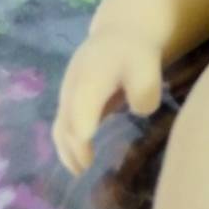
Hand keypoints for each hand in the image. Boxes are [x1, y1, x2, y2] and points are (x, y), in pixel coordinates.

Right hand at [53, 30, 162, 175]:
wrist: (120, 37)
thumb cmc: (136, 55)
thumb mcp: (147, 66)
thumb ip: (144, 90)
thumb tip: (138, 111)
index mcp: (91, 77)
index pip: (83, 106)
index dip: (82, 128)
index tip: (86, 152)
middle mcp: (73, 87)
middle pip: (67, 122)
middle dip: (74, 148)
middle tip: (86, 171)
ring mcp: (67, 94)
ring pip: (61, 127)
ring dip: (67, 150)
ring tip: (80, 172)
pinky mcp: (68, 102)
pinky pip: (63, 126)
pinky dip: (67, 145)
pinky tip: (79, 161)